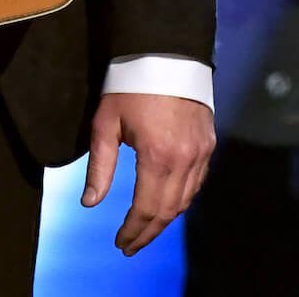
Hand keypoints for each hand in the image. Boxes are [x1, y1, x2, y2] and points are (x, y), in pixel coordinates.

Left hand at [80, 91, 213, 255]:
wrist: (165, 53)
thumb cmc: (128, 85)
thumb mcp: (106, 123)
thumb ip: (100, 167)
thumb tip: (89, 203)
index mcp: (157, 157)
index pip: (146, 208)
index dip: (133, 230)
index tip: (120, 244)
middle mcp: (185, 161)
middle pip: (168, 211)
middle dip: (148, 232)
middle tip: (130, 246)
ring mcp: (201, 153)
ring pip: (186, 200)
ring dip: (165, 220)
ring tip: (145, 230)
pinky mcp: (209, 144)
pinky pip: (197, 183)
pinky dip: (182, 200)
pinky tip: (167, 205)